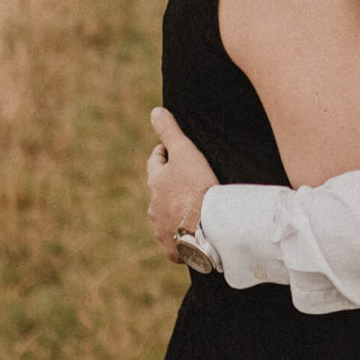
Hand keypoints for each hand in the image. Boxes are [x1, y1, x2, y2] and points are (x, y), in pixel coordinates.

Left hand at [146, 107, 218, 261]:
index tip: (172, 151)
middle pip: (159, 191)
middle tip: (186, 180)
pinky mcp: (171, 248)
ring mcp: (160, 229)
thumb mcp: (184, 152)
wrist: (206, 225)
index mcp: (155, 182)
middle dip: (169, 185)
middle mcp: (152, 206)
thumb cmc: (196, 185)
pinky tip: (192, 234)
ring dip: (174, 211)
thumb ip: (169, 131)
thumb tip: (155, 111)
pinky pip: (174, 242)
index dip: (163, 154)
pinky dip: (180, 237)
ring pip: (164, 216)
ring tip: (192, 208)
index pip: (155, 162)